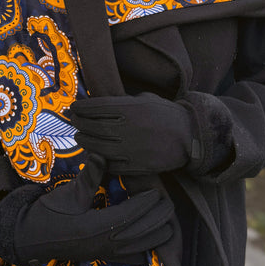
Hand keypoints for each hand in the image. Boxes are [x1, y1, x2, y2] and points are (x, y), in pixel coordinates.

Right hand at [0, 156, 175, 263]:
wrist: (31, 236)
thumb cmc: (49, 212)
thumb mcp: (69, 193)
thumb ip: (89, 176)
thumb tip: (100, 153)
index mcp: (95, 227)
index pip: (129, 216)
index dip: (145, 204)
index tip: (157, 193)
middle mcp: (102, 244)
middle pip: (139, 234)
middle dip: (157, 220)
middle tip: (169, 205)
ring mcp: (103, 254)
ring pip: (137, 249)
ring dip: (155, 237)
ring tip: (169, 223)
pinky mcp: (102, 258)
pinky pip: (128, 259)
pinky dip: (143, 252)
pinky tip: (153, 245)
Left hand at [69, 93, 200, 174]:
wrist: (190, 136)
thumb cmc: (167, 114)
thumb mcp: (146, 99)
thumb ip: (124, 101)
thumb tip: (100, 103)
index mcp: (131, 108)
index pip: (96, 107)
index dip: (81, 108)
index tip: (74, 108)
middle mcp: (129, 127)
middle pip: (94, 127)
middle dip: (79, 124)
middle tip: (73, 122)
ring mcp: (133, 148)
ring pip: (98, 147)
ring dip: (85, 142)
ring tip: (80, 137)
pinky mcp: (137, 165)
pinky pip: (111, 164)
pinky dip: (100, 159)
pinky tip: (96, 154)